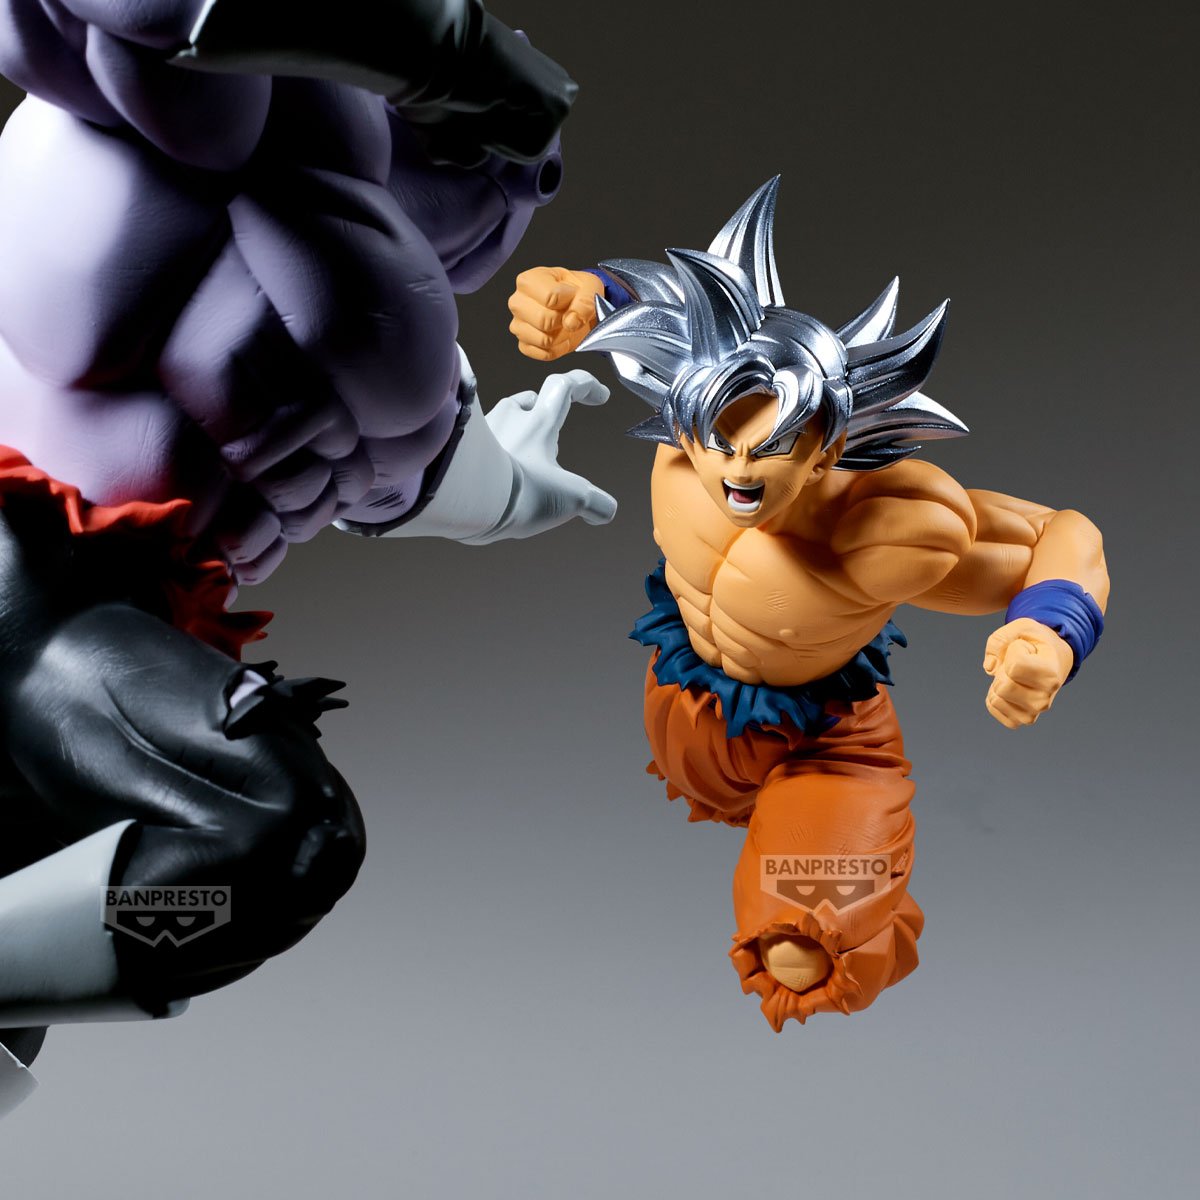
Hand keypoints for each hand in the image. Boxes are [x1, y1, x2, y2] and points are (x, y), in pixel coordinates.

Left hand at [467, 370, 616, 541]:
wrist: (467, 500)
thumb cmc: (518, 492)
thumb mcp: (570, 500)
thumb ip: (595, 504)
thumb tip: (606, 512)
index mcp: (539, 423)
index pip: (565, 386)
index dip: (586, 385)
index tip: (600, 395)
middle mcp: (508, 419)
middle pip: (529, 401)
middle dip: (545, 413)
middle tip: (552, 438)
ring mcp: (481, 433)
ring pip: (502, 419)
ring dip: (515, 432)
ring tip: (522, 457)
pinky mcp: (460, 450)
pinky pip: (478, 443)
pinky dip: (490, 455)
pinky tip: (494, 475)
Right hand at [508, 267, 604, 360]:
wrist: (575, 305)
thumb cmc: (576, 291)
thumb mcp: (589, 288)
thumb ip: (585, 302)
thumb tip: (571, 322)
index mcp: (529, 281)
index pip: (550, 297)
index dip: (569, 302)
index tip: (573, 297)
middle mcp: (518, 302)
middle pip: (543, 320)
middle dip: (563, 321)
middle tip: (569, 314)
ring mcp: (518, 325)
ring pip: (543, 340)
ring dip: (561, 336)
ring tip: (564, 325)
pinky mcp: (523, 344)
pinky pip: (544, 354)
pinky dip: (558, 349)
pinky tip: (560, 336)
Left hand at [982, 618, 1073, 727]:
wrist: (1054, 659)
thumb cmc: (1036, 642)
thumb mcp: (1021, 626)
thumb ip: (1000, 639)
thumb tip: (989, 668)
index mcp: (1050, 674)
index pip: (1014, 666)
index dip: (1014, 651)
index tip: (1028, 649)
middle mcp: (1045, 698)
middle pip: (1002, 687)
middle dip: (1003, 669)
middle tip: (1019, 663)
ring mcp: (1034, 712)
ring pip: (996, 700)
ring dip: (997, 683)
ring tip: (1015, 676)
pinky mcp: (1022, 719)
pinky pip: (994, 709)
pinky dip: (994, 696)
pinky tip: (1008, 688)